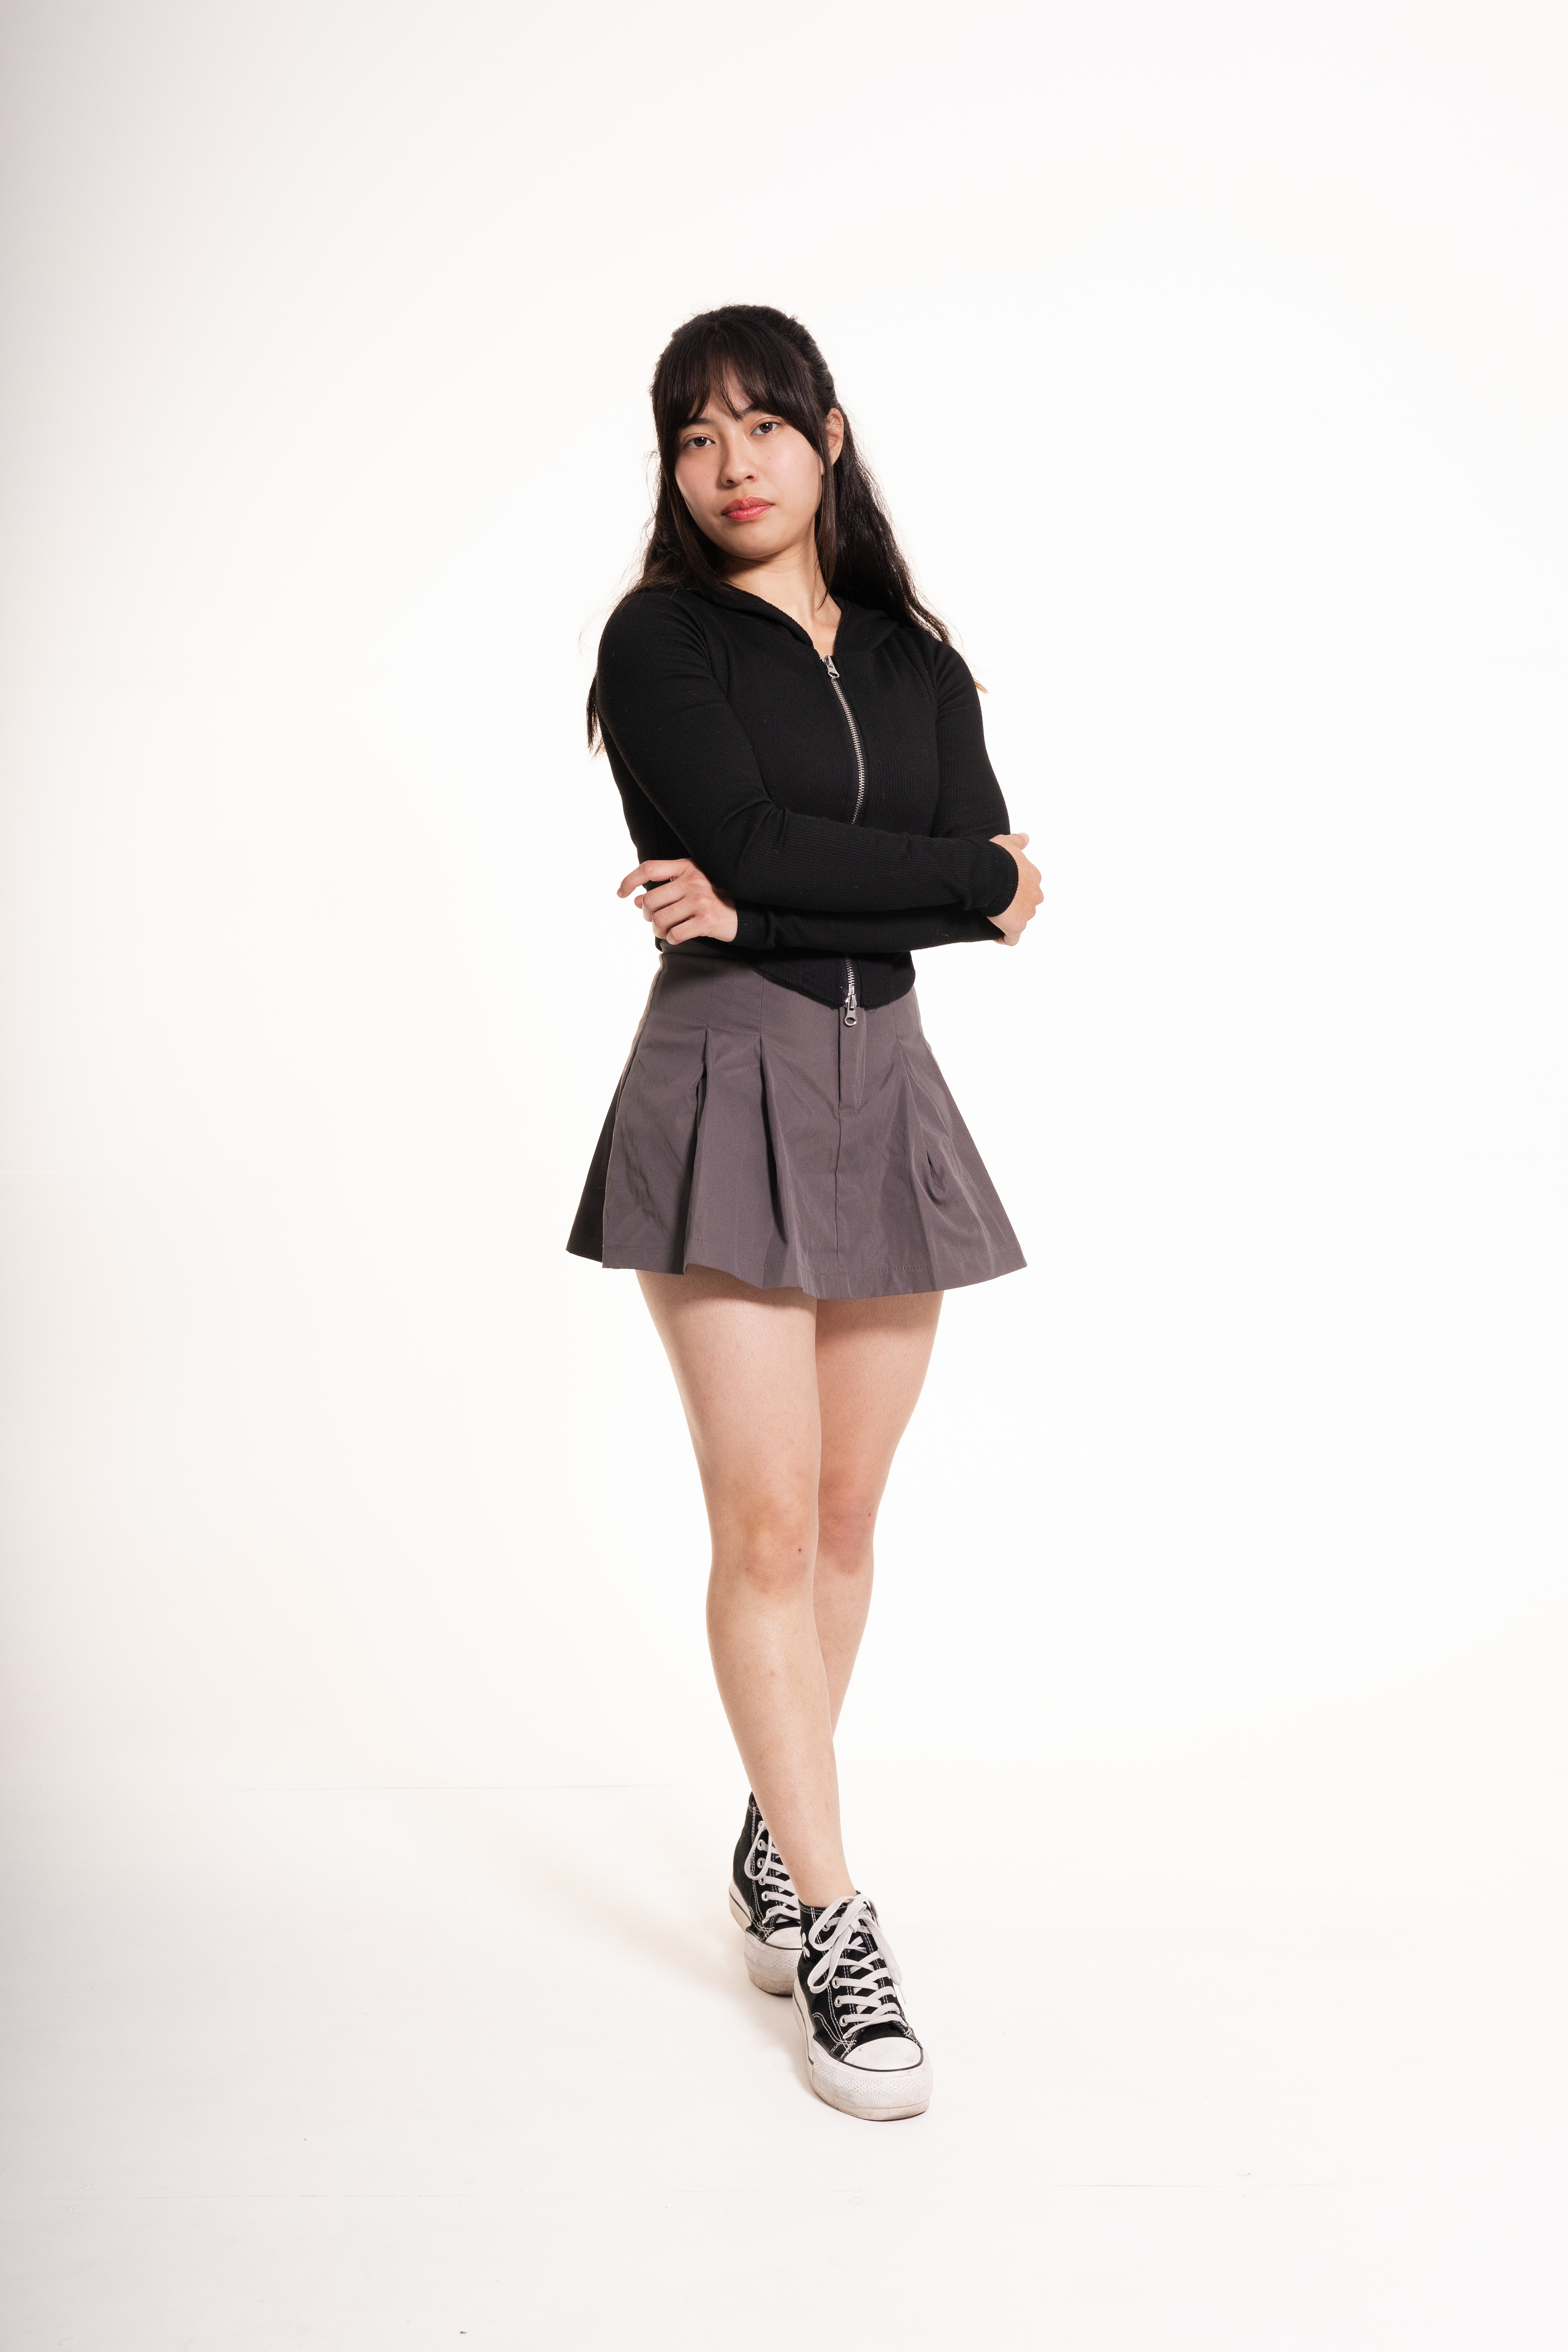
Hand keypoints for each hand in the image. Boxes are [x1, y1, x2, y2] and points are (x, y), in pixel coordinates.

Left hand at [618, 857, 738, 945]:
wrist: (745, 914)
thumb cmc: (713, 899)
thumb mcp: (690, 886)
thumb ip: (664, 890)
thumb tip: (635, 900)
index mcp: (687, 867)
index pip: (649, 868)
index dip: (629, 880)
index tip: (621, 893)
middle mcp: (693, 880)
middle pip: (651, 900)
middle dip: (646, 914)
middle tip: (654, 920)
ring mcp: (700, 900)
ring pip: (659, 919)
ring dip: (658, 930)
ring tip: (666, 930)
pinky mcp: (706, 921)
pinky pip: (674, 934)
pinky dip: (672, 939)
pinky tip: (678, 936)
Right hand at [988, 832, 1042, 944]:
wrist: (989, 874)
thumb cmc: (997, 857)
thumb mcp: (1007, 843)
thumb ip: (1018, 841)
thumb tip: (1026, 837)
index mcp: (1033, 876)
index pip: (1029, 886)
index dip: (1017, 888)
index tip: (1003, 888)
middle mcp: (1034, 895)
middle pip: (1028, 903)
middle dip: (1017, 904)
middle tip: (999, 902)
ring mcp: (1027, 912)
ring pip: (1021, 919)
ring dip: (1011, 919)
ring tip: (994, 917)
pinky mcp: (1016, 927)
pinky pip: (1012, 938)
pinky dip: (1006, 938)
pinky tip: (997, 936)